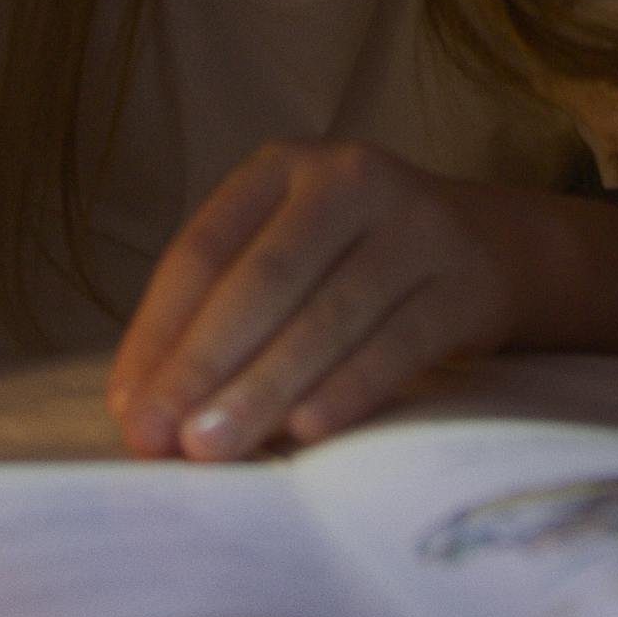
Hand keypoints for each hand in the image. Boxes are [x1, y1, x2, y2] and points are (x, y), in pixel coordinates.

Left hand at [108, 139, 519, 457]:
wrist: (489, 247)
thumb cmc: (351, 264)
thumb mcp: (286, 255)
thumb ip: (218, 314)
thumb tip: (141, 405)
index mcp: (284, 167)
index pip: (204, 249)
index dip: (160, 332)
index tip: (128, 406)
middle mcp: (351, 179)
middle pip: (265, 280)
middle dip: (204, 366)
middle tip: (160, 439)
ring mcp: (418, 225)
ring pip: (330, 315)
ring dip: (265, 389)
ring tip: (215, 448)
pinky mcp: (468, 282)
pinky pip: (399, 342)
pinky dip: (349, 388)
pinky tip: (306, 431)